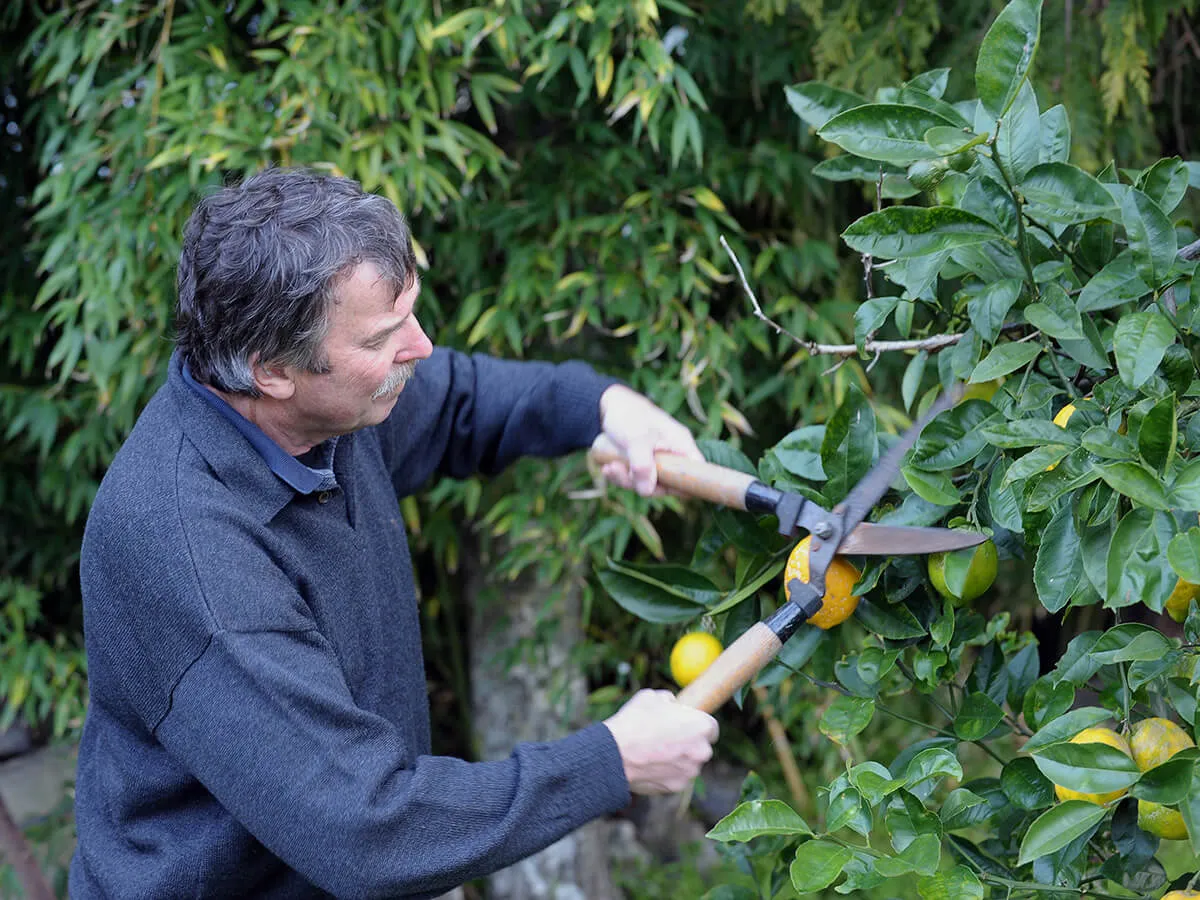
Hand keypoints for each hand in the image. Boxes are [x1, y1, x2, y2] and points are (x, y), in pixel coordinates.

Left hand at [597, 384, 702, 495]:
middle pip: (668, 484)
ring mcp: (655, 462)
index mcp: (680, 445)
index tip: (663, 487)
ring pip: (647, 484)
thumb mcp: (636, 438)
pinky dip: (620, 477)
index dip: (687, 484)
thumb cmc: (628, 415)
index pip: (696, 471)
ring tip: (610, 467)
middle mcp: (671, 456)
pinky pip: (633, 480)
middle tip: (623, 472)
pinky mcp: (639, 465)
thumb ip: (643, 465)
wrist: (606, 406)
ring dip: (626, 480)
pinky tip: (607, 468)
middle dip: (642, 483)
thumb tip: (648, 491)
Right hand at [603, 689, 718, 794]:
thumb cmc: (635, 721)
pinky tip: (650, 764)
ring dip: (678, 759)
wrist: (615, 754)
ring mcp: (690, 772)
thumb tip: (672, 704)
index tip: (685, 725)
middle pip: (701, 747)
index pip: (711, 726)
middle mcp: (702, 752)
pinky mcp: (677, 787)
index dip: (696, 724)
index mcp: (702, 727)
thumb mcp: (653, 697)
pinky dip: (667, 772)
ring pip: (688, 764)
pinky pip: (676, 777)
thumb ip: (670, 701)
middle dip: (689, 743)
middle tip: (668, 738)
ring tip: (654, 751)